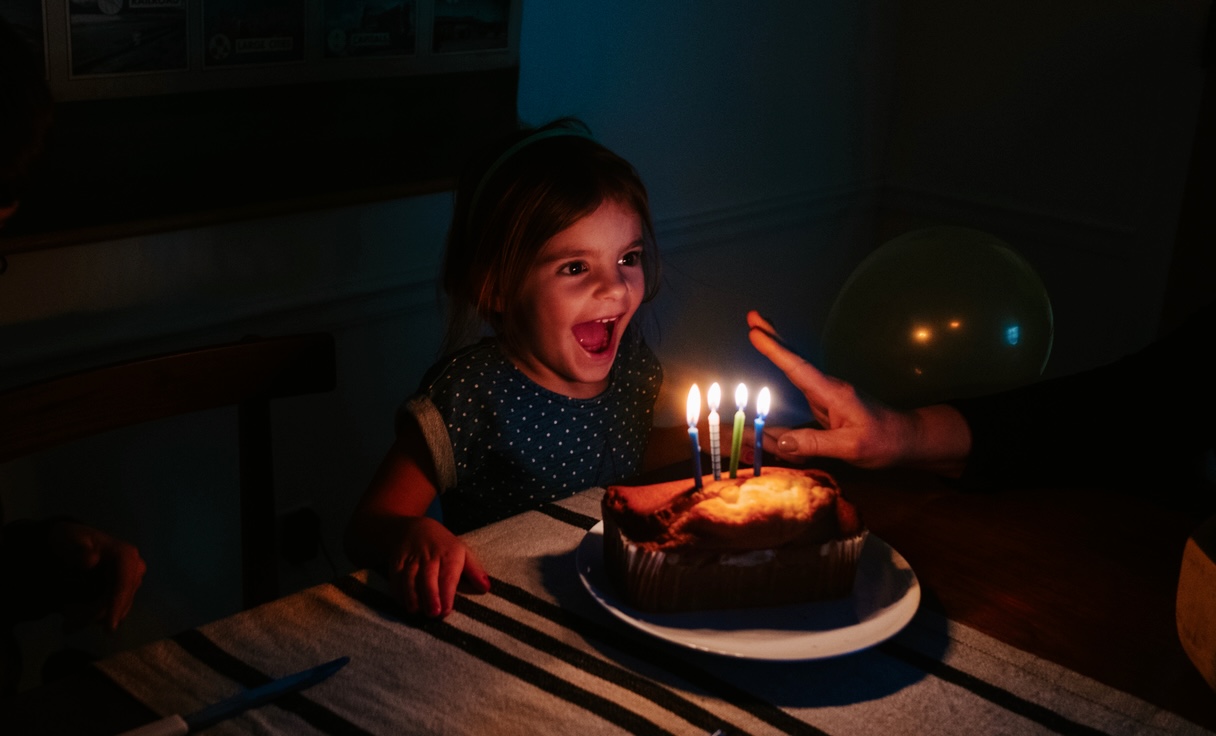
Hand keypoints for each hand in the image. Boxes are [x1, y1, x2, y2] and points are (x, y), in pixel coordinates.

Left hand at [48, 521, 145, 632]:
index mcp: (126, 555)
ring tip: (66, 623)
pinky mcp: (124, 592)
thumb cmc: (72, 542)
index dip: (117, 605)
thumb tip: (92, 560)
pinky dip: (93, 617)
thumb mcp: (70, 542)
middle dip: (94, 616)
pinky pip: (112, 611)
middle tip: (67, 626)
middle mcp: (134, 569)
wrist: (71, 545)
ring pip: (115, 610)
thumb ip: (78, 551)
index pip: (125, 583)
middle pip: (119, 601)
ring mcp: (131, 582)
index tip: (108, 626)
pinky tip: (74, 618)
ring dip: (90, 618)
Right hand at [385, 516, 489, 617]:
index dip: (446, 593)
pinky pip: (395, 579)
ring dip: (412, 596)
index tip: (446, 610)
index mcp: (449, 554)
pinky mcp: (396, 563)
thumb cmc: (443, 546)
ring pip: (409, 578)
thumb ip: (475, 571)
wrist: (413, 529)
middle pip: (428, 577)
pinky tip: (405, 604)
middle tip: (433, 613)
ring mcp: (411, 559)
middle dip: (430, 596)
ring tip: (416, 611)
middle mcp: (429, 556)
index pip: (448, 575)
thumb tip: (486, 588)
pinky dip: (399, 592)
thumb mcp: (463, 552)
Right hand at [746, 311, 970, 472]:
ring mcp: (826, 394)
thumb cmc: (884, 441)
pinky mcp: (825, 403)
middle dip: (774, 336)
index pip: (799, 369)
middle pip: (795, 359)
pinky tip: (777, 356)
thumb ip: (816, 443)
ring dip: (776, 347)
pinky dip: (784, 363)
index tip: (755, 332)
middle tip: (753, 316)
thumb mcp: (851, 448)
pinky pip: (798, 383)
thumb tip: (780, 441)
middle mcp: (827, 389)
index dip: (776, 351)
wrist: (906, 439)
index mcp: (833, 394)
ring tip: (757, 330)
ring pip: (795, 368)